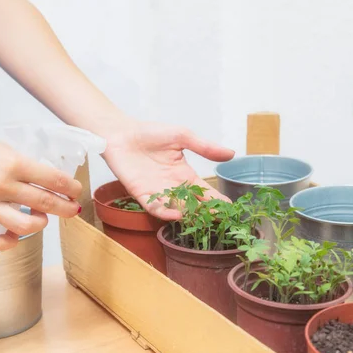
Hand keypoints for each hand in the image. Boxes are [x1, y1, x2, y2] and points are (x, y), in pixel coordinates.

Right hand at [0, 109, 81, 250]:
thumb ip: (21, 164)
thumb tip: (45, 180)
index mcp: (11, 162)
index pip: (54, 179)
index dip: (71, 187)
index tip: (76, 190)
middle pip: (46, 204)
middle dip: (66, 208)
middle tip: (72, 209)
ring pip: (26, 227)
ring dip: (40, 224)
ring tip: (39, 218)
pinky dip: (9, 243)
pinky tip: (13, 235)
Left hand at [102, 122, 234, 219]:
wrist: (121, 133)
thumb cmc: (150, 133)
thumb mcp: (182, 136)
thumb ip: (204, 147)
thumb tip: (231, 154)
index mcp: (184, 174)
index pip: (204, 191)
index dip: (217, 199)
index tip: (230, 207)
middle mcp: (172, 187)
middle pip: (192, 205)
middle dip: (205, 212)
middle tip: (219, 218)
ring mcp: (157, 192)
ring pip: (175, 208)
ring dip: (187, 215)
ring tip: (200, 219)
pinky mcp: (140, 194)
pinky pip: (154, 207)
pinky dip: (165, 212)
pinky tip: (176, 214)